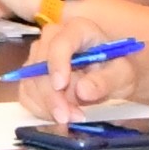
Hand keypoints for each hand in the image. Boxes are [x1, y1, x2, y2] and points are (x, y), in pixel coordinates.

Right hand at [25, 9, 148, 118]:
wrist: (110, 76)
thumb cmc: (117, 70)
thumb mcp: (122, 75)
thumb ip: (105, 81)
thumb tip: (83, 91)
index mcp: (78, 30)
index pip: (60, 42)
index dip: (57, 63)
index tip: (60, 86)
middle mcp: (52, 38)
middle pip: (40, 65)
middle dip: (52, 95)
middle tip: (68, 118)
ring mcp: (38, 55)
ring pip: (30, 81)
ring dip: (46, 106)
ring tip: (70, 119)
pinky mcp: (31, 74)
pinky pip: (26, 92)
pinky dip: (39, 109)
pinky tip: (58, 117)